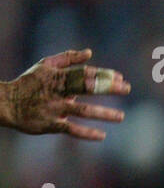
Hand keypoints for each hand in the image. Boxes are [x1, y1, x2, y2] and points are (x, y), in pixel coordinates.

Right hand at [0, 49, 130, 139]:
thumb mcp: (45, 65)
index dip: (103, 75)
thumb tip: (90, 52)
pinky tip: (102, 136)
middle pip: (86, 88)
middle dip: (107, 88)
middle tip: (127, 89)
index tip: (120, 78)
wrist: (6, 103)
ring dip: (102, 113)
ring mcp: (54, 108)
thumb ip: (68, 58)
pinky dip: (86, 133)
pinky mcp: (50, 124)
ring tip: (121, 116)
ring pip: (82, 111)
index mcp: (58, 76)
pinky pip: (71, 129)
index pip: (84, 73)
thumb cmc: (29, 83)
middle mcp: (57, 92)